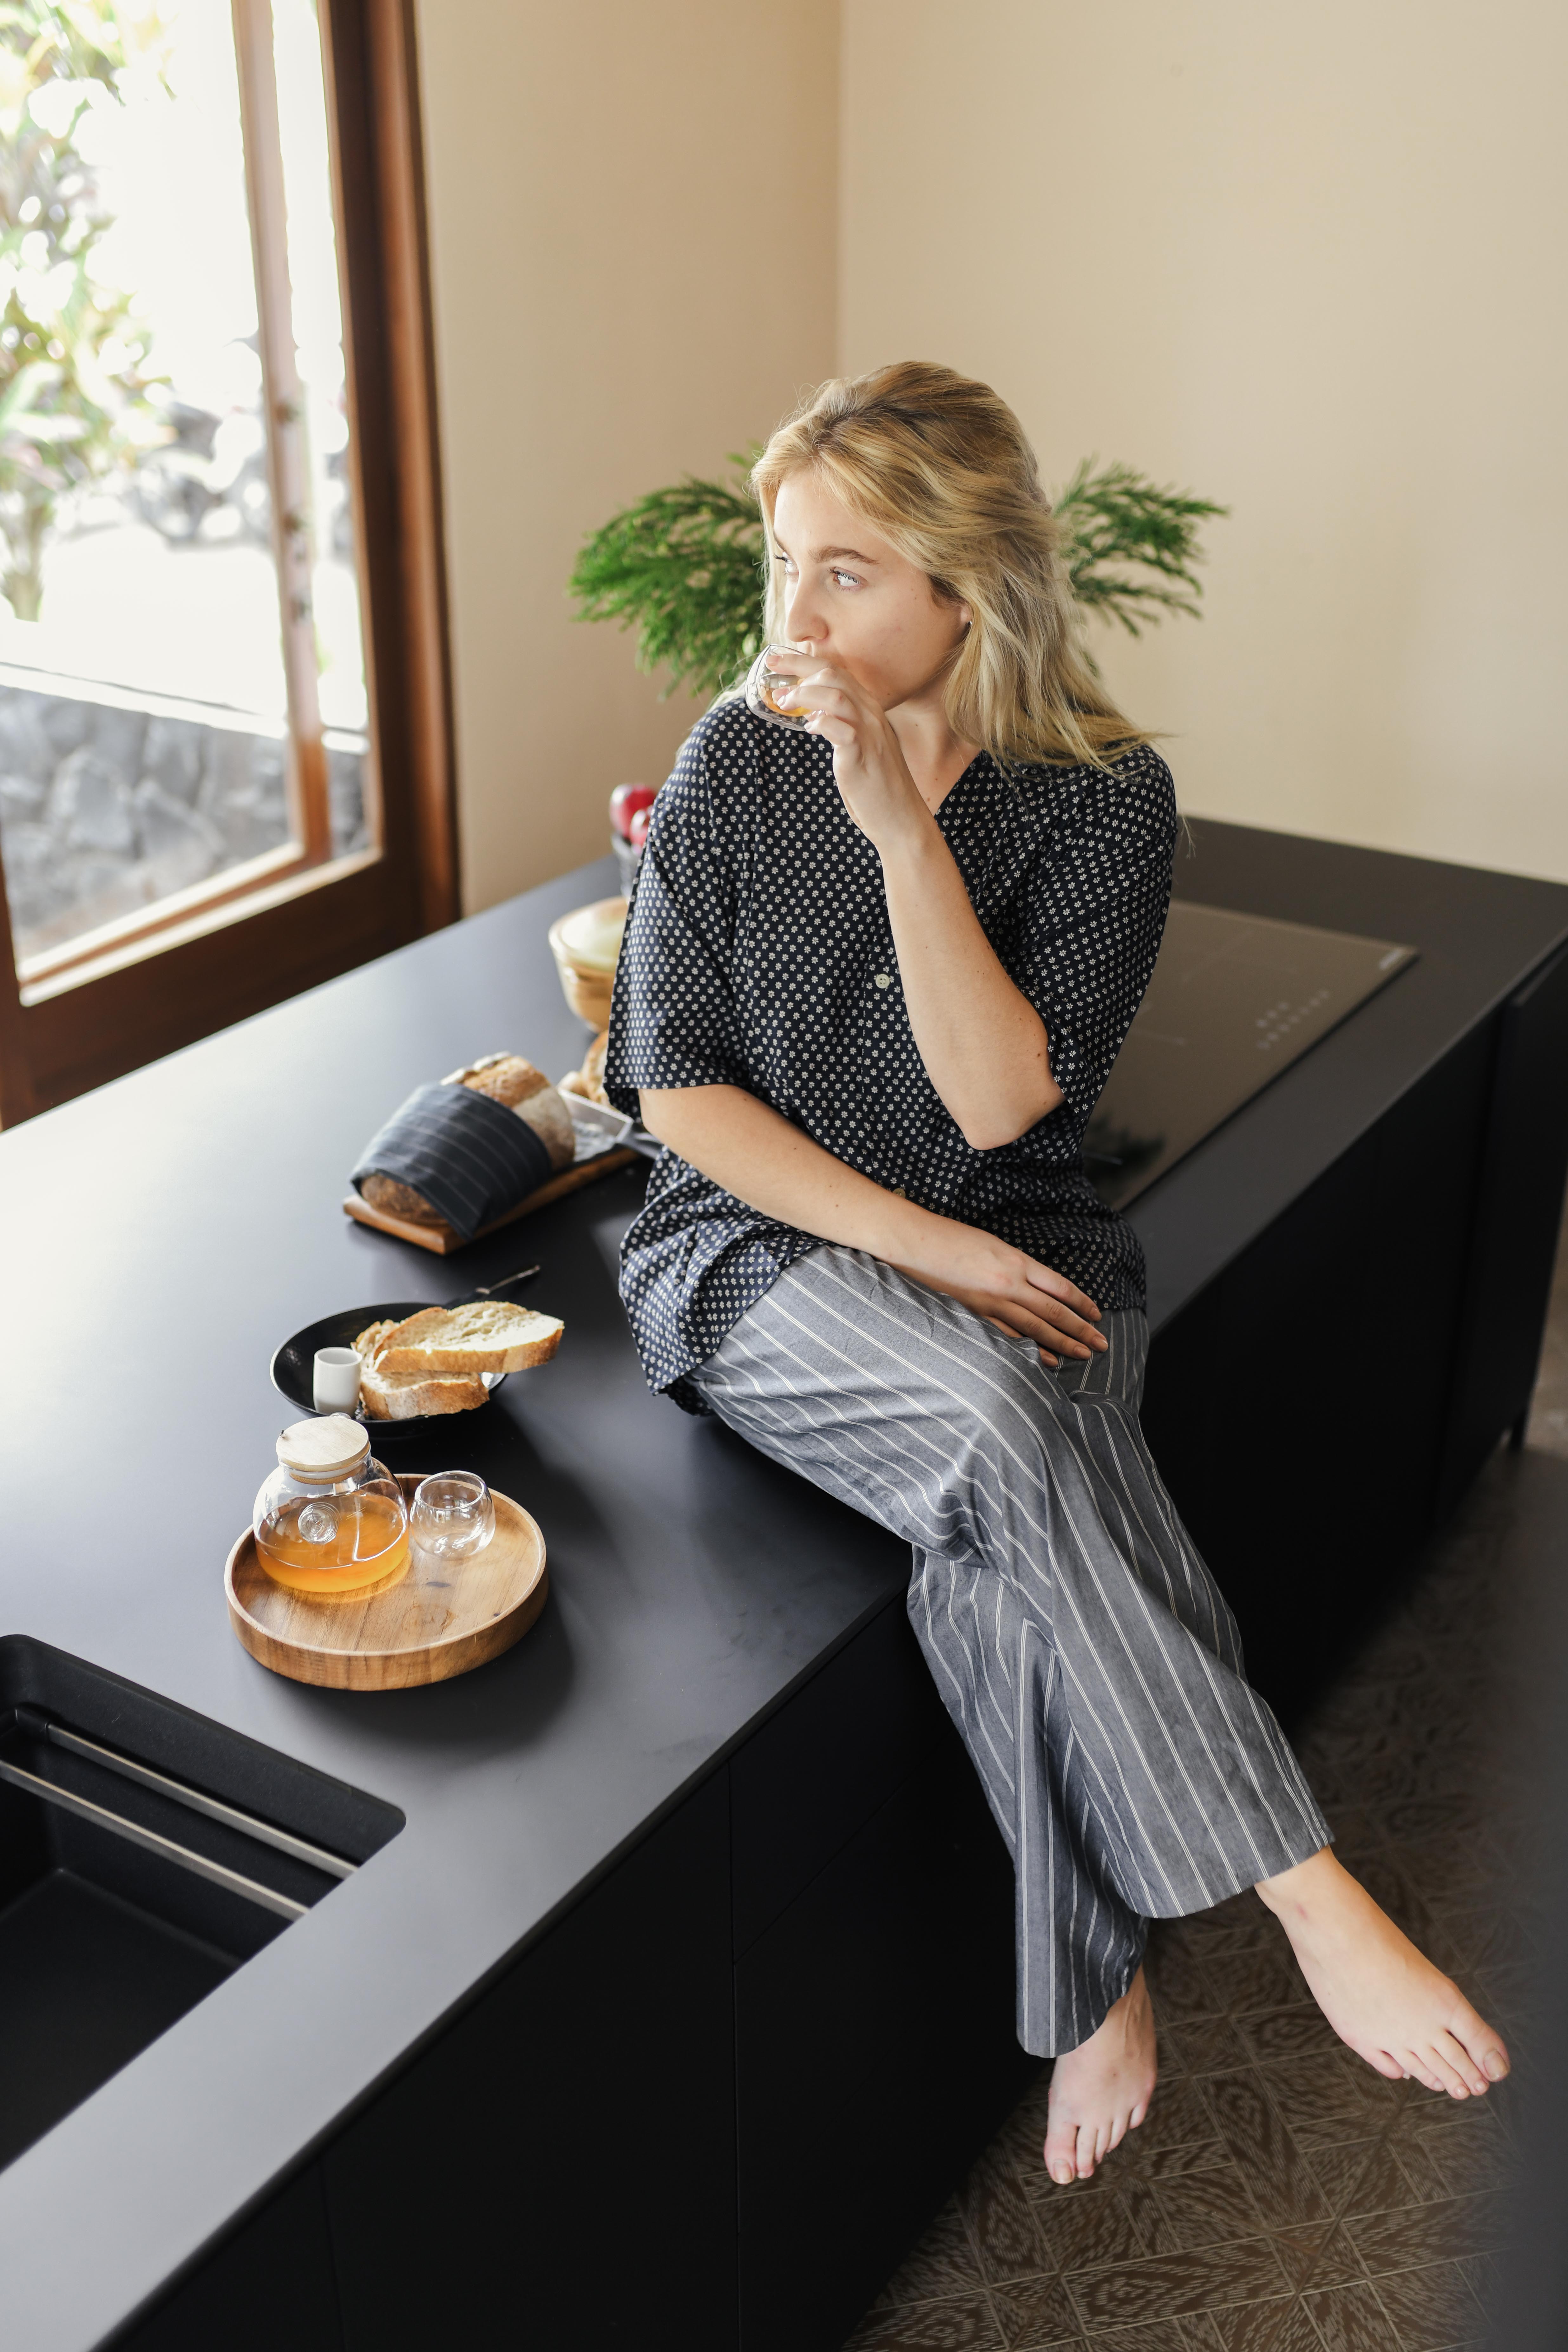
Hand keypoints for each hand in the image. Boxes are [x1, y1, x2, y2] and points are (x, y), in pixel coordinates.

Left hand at [766, 650, 928, 849]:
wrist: (900, 817)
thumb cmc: (876, 784)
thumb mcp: (859, 746)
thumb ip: (840, 725)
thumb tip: (812, 715)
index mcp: (870, 709)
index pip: (837, 671)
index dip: (805, 660)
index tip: (778, 658)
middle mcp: (872, 715)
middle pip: (833, 674)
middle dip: (798, 667)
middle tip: (773, 671)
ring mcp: (869, 733)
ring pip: (835, 695)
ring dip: (804, 694)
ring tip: (785, 702)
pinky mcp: (862, 755)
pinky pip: (837, 727)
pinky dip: (819, 723)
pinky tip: (810, 728)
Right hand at [890, 1219, 1106, 1367]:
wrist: (913, 1242)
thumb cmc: (950, 1238)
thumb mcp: (992, 1244)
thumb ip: (1016, 1266)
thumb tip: (1036, 1286)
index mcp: (1016, 1261)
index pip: (1060, 1286)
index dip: (1082, 1303)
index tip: (1096, 1315)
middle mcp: (1009, 1283)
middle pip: (1054, 1311)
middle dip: (1081, 1329)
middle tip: (1101, 1344)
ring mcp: (991, 1302)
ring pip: (1036, 1328)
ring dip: (1063, 1343)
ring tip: (1084, 1355)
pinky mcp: (973, 1314)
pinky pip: (1008, 1337)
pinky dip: (1029, 1350)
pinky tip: (1046, 1361)